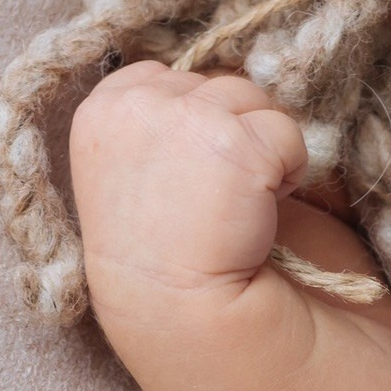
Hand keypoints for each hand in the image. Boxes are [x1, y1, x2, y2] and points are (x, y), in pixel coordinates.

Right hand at [69, 61, 309, 320]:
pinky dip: (290, 172)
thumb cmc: (162, 254)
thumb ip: (157, 118)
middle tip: (212, 199)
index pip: (169, 75)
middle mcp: (133, 103)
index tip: (187, 178)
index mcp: (100, 110)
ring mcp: (180, 116)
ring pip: (254, 98)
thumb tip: (216, 74)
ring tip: (233, 206)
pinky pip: (288, 132)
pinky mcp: (232, 139)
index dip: (195, 123)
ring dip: (261, 149)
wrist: (184, 316)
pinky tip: (258, 216)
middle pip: (217, 80)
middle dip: (231, 131)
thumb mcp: (132, 168)